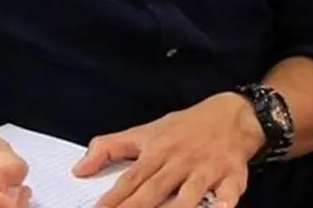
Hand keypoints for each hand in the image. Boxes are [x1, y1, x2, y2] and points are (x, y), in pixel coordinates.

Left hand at [73, 92, 264, 207]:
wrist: (233, 113)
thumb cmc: (186, 127)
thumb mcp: (146, 132)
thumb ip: (110, 148)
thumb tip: (79, 169)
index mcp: (158, 151)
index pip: (130, 179)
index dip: (113, 199)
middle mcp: (180, 161)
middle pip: (154, 190)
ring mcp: (207, 169)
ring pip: (189, 194)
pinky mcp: (232, 175)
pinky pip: (229, 192)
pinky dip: (225, 202)